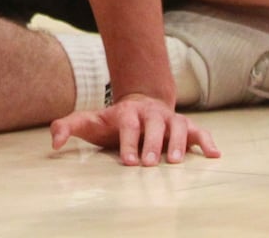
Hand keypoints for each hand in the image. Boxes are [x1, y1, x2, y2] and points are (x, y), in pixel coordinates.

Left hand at [50, 93, 220, 165]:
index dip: (128, 143)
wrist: (139, 105)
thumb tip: (53, 142)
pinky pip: (199, 131)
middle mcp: (150, 114)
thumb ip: (67, 127)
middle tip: (150, 164)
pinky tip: (215, 154)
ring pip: (176, 128)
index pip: (128, 126)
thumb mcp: (88, 121)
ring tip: (176, 162)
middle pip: (153, 127)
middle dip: (152, 144)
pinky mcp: (186, 126)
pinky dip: (207, 141)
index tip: (128, 162)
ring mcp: (169, 119)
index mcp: (127, 113)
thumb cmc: (112, 121)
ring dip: (177, 144)